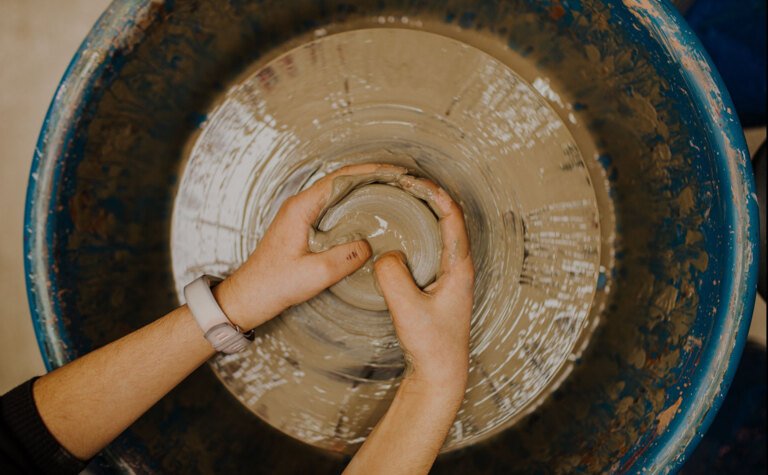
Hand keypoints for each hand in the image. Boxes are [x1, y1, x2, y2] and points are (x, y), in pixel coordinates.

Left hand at [213, 163, 407, 329]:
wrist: (248, 297)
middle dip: (371, 176)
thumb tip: (368, 246)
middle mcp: (300, 205)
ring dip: (363, 188)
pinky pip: (333, 208)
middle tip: (400, 180)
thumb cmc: (274, 285)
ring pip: (337, 193)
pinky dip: (353, 204)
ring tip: (390, 190)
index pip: (341, 178)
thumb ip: (345, 258)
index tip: (394, 173)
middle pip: (341, 180)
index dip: (370, 172)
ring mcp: (301, 215)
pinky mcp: (303, 227)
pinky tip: (368, 213)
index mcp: (301, 208)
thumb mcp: (315, 275)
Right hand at [373, 178, 473, 399]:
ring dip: (423, 211)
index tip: (412, 180)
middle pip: (448, 218)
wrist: (440, 373)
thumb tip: (384, 255)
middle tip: (402, 182)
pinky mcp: (439, 284)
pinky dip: (417, 231)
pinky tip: (398, 233)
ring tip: (400, 197)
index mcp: (460, 267)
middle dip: (427, 195)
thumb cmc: (432, 345)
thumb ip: (393, 278)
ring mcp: (451, 275)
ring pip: (439, 232)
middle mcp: (459, 266)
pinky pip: (430, 247)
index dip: (435, 193)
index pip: (453, 217)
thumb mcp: (407, 310)